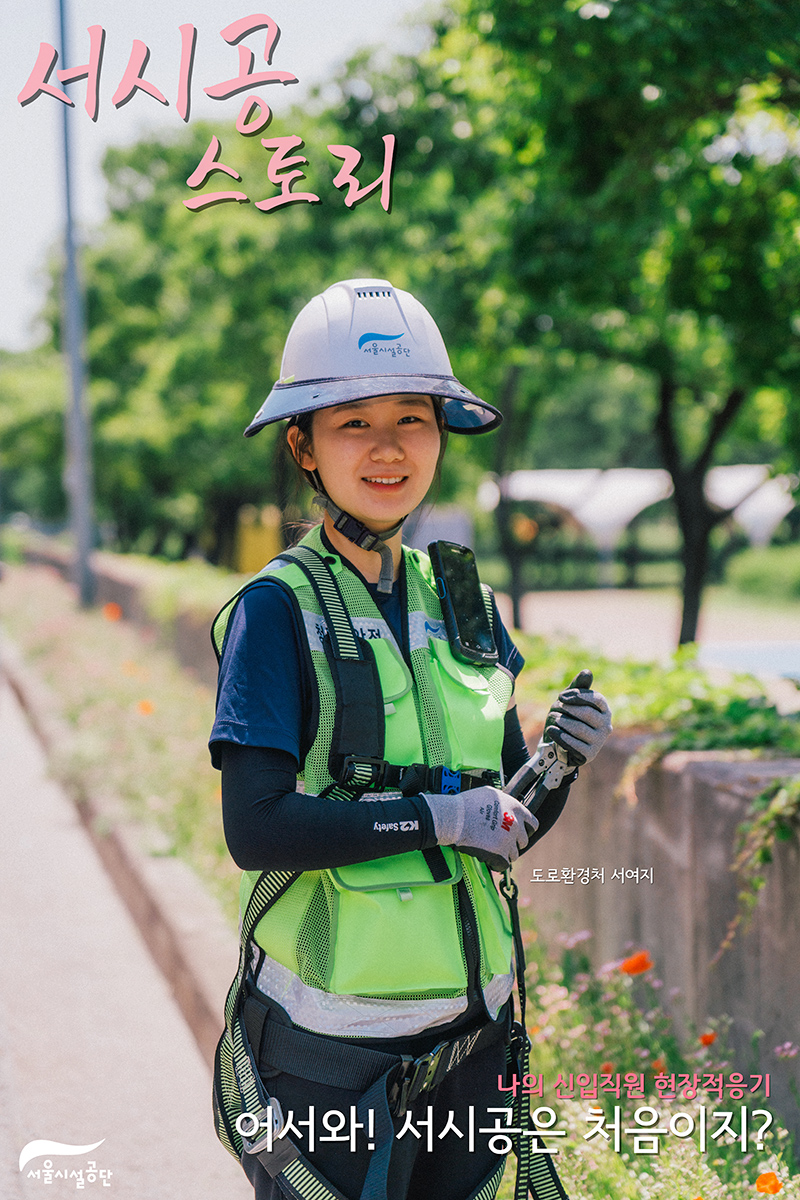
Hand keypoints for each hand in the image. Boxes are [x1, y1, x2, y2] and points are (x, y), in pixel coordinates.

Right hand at [422, 785, 538, 871]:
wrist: (454, 818)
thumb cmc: (467, 804)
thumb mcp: (490, 794)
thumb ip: (503, 803)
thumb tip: (505, 808)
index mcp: (515, 808)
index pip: (532, 824)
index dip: (525, 830)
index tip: (519, 833)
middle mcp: (516, 824)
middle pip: (523, 841)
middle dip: (513, 842)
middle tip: (500, 842)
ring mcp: (509, 840)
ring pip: (514, 854)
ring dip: (504, 853)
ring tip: (491, 849)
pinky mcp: (500, 854)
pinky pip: (504, 865)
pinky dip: (497, 864)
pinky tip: (488, 859)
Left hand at [545, 681, 611, 766]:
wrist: (559, 743)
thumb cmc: (568, 717)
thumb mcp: (570, 700)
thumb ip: (578, 687)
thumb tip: (587, 672)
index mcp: (605, 710)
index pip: (597, 699)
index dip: (578, 696)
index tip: (561, 696)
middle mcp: (606, 726)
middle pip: (588, 714)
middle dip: (569, 709)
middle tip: (556, 707)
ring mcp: (599, 741)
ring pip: (580, 729)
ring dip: (563, 722)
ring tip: (553, 718)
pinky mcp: (590, 754)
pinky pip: (575, 745)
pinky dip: (561, 736)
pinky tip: (551, 731)